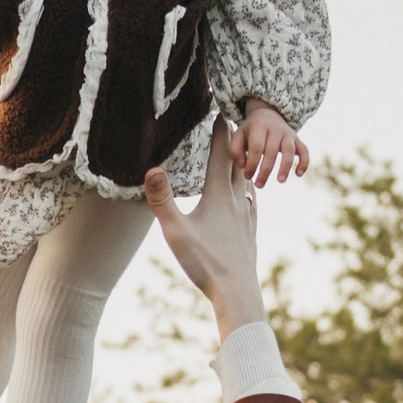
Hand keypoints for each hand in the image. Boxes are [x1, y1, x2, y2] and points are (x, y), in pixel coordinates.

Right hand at [143, 126, 265, 331]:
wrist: (238, 291)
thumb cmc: (205, 263)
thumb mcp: (176, 232)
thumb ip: (162, 199)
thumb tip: (150, 169)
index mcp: (218, 196)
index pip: (220, 154)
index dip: (218, 131)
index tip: (218, 110)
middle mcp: (236, 200)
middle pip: (237, 161)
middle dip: (233, 140)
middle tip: (231, 120)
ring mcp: (246, 215)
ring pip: (247, 180)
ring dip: (243, 161)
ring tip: (242, 150)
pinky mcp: (250, 231)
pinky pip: (252, 200)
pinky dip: (249, 187)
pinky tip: (249, 191)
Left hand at [234, 101, 308, 186]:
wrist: (268, 114)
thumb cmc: (251, 131)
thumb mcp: (238, 135)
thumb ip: (235, 150)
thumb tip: (243, 165)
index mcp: (259, 127)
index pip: (256, 147)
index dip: (252, 164)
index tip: (247, 176)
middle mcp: (275, 129)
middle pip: (271, 151)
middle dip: (265, 170)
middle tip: (259, 185)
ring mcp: (288, 134)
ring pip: (289, 151)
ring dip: (285, 167)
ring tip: (280, 181)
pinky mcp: (297, 139)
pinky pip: (304, 150)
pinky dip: (304, 162)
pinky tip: (298, 174)